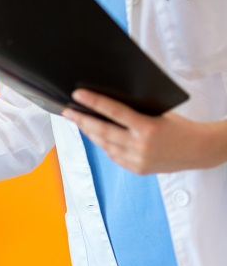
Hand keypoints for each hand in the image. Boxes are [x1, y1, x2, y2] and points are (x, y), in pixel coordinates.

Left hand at [62, 89, 226, 173]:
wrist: (199, 150)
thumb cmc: (179, 127)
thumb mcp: (159, 113)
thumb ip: (135, 112)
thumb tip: (106, 105)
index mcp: (148, 128)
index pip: (115, 112)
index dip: (94, 103)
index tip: (77, 95)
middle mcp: (140, 146)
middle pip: (103, 132)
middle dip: (81, 120)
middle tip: (67, 111)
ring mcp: (137, 160)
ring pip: (105, 145)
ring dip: (89, 133)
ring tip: (78, 121)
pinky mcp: (136, 169)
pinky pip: (113, 155)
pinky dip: (103, 144)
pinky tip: (94, 135)